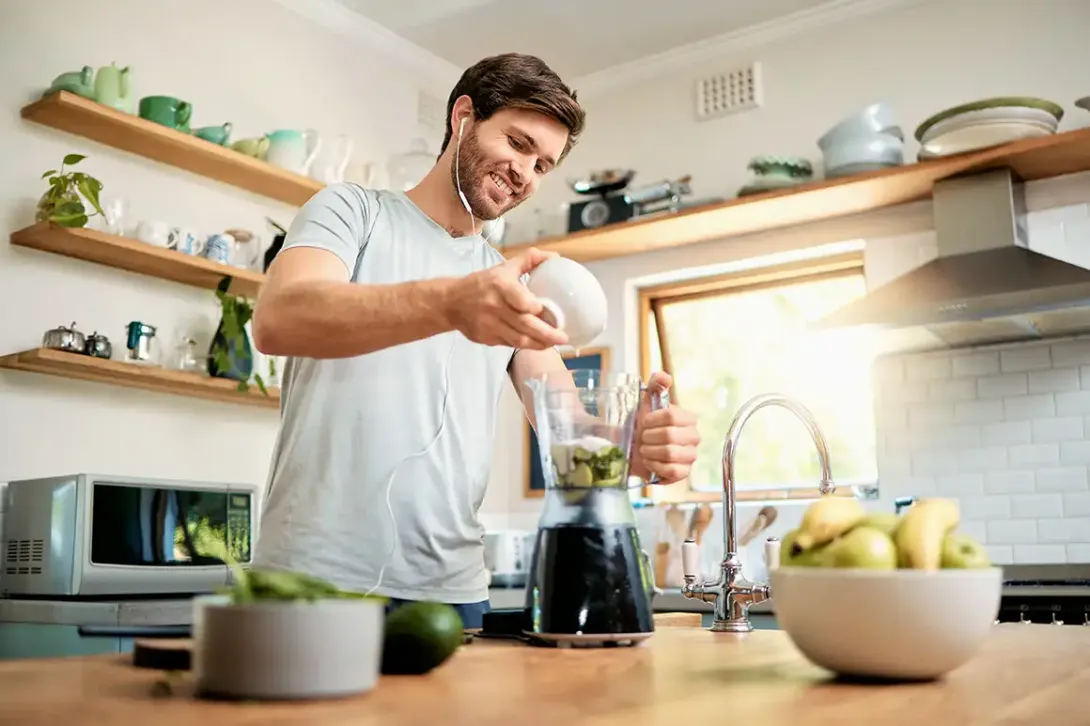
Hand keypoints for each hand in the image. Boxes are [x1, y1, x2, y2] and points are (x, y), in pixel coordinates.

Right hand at [445, 247, 568, 349]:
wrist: (450, 302)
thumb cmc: (482, 284)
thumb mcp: (503, 268)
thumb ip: (529, 260)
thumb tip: (554, 258)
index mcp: (500, 286)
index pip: (520, 300)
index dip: (534, 307)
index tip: (545, 309)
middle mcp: (494, 307)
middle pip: (524, 324)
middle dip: (547, 334)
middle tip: (563, 337)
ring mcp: (490, 325)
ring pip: (519, 339)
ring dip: (539, 344)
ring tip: (554, 343)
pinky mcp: (487, 338)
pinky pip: (510, 344)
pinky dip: (526, 345)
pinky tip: (537, 344)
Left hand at [631, 372, 699, 484]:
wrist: (634, 449)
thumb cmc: (642, 425)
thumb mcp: (646, 401)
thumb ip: (656, 384)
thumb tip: (664, 376)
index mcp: (688, 418)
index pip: (672, 415)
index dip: (653, 419)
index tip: (643, 422)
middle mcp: (694, 437)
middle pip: (670, 435)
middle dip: (649, 437)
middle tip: (642, 438)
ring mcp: (690, 456)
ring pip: (671, 453)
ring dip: (650, 452)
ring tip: (644, 450)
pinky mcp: (684, 473)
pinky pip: (672, 471)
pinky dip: (655, 466)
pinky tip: (649, 462)